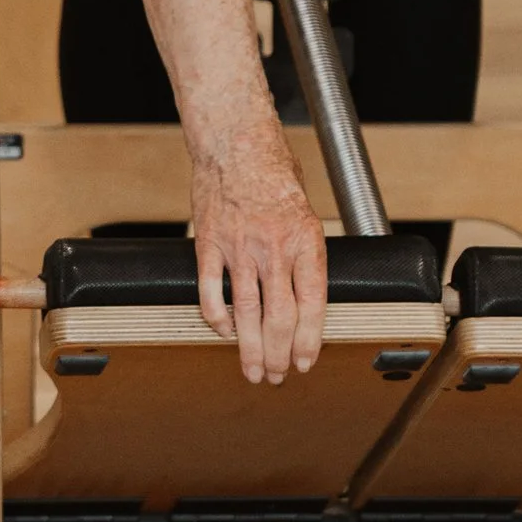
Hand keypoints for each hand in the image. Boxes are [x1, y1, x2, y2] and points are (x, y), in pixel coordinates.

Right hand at [190, 143, 326, 382]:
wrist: (237, 145)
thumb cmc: (274, 176)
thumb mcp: (306, 215)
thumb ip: (305, 257)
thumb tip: (306, 304)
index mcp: (306, 242)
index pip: (312, 306)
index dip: (308, 342)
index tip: (304, 364)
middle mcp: (275, 248)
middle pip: (279, 318)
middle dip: (278, 355)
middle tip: (275, 376)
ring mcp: (240, 247)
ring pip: (247, 313)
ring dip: (250, 348)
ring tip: (252, 370)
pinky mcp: (210, 243)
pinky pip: (211, 291)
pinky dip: (217, 318)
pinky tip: (224, 331)